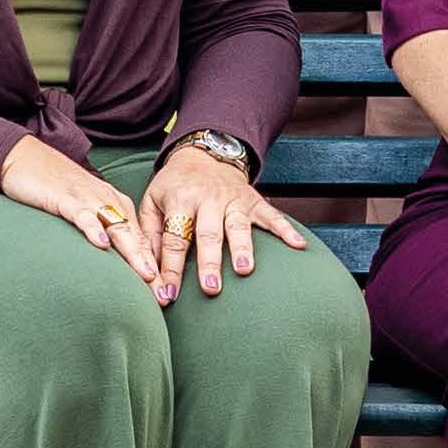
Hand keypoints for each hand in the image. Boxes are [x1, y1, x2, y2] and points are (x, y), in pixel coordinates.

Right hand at [1, 134, 160, 289]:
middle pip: (136, 239)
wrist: (28, 159)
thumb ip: (102, 233)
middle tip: (162, 295)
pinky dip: (93, 228)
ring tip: (146, 276)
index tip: (164, 296)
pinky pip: (83, 215)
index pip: (142, 242)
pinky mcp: (67, 198)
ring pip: (117, 228)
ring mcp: (90, 199)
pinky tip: (101, 244)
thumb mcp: (87, 212)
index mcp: (118, 206)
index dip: (154, 269)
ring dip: (133, 254)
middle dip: (150, 268)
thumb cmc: (58, 189)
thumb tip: (114, 267)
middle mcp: (110, 202)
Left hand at [141, 142, 309, 300]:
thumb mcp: (152, 200)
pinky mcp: (254, 201)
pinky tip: (298, 246)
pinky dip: (286, 230)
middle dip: (210, 261)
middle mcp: (209, 199)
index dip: (171, 268)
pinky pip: (272, 216)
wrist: (204, 153)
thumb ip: (150, 233)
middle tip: (211, 288)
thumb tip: (148, 269)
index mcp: (181, 199)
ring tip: (245, 271)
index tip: (167, 294)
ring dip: (243, 248)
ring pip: (239, 226)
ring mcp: (234, 199)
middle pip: (209, 233)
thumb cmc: (175, 185)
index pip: (175, 238)